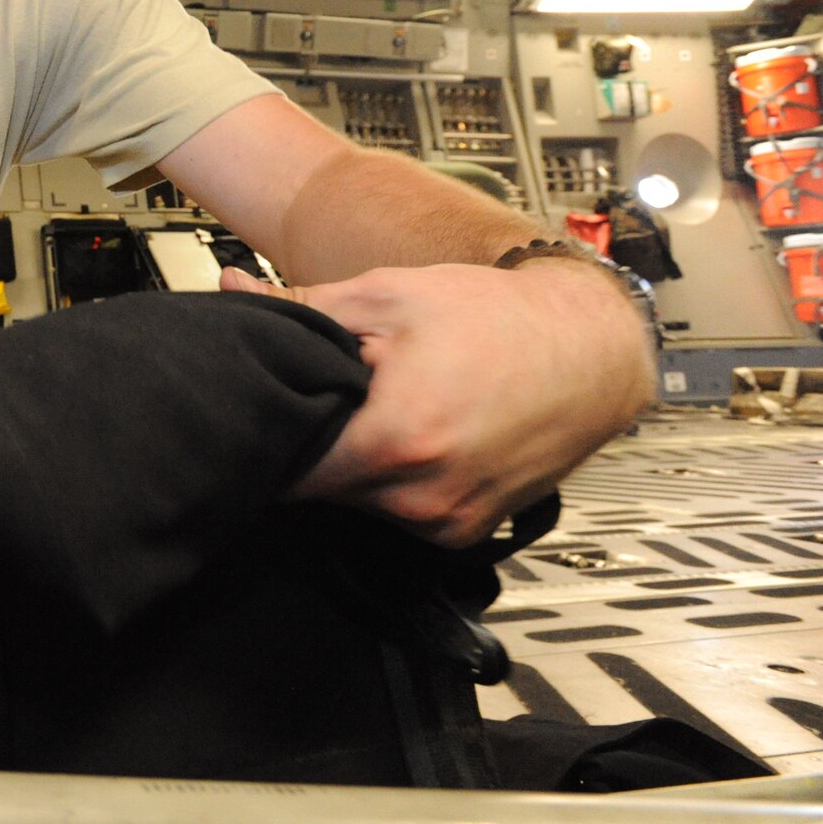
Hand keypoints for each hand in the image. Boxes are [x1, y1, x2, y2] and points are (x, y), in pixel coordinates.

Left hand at [222, 259, 653, 545]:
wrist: (591, 350)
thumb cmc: (495, 318)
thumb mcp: (388, 295)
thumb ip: (301, 304)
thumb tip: (231, 292)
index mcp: (396, 442)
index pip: (289, 472)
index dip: (268, 437)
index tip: (261, 413)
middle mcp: (423, 497)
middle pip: (322, 489)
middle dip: (316, 445)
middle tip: (329, 399)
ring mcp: (448, 522)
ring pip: (360, 503)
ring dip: (356, 465)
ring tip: (379, 410)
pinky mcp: (467, 531)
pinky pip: (402, 513)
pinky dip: (396, 480)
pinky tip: (415, 435)